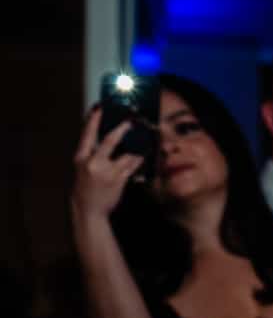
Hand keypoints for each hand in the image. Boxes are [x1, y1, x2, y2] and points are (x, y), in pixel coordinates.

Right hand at [72, 105, 144, 220]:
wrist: (88, 209)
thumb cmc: (85, 186)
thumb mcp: (82, 167)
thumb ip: (91, 153)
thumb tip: (104, 136)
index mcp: (81, 158)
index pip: (87, 134)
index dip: (94, 120)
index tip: (100, 107)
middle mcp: (93, 163)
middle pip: (109, 141)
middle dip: (121, 129)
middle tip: (131, 121)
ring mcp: (107, 172)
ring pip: (127, 153)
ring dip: (137, 145)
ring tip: (145, 135)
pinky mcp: (119, 180)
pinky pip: (133, 165)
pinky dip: (140, 158)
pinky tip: (146, 152)